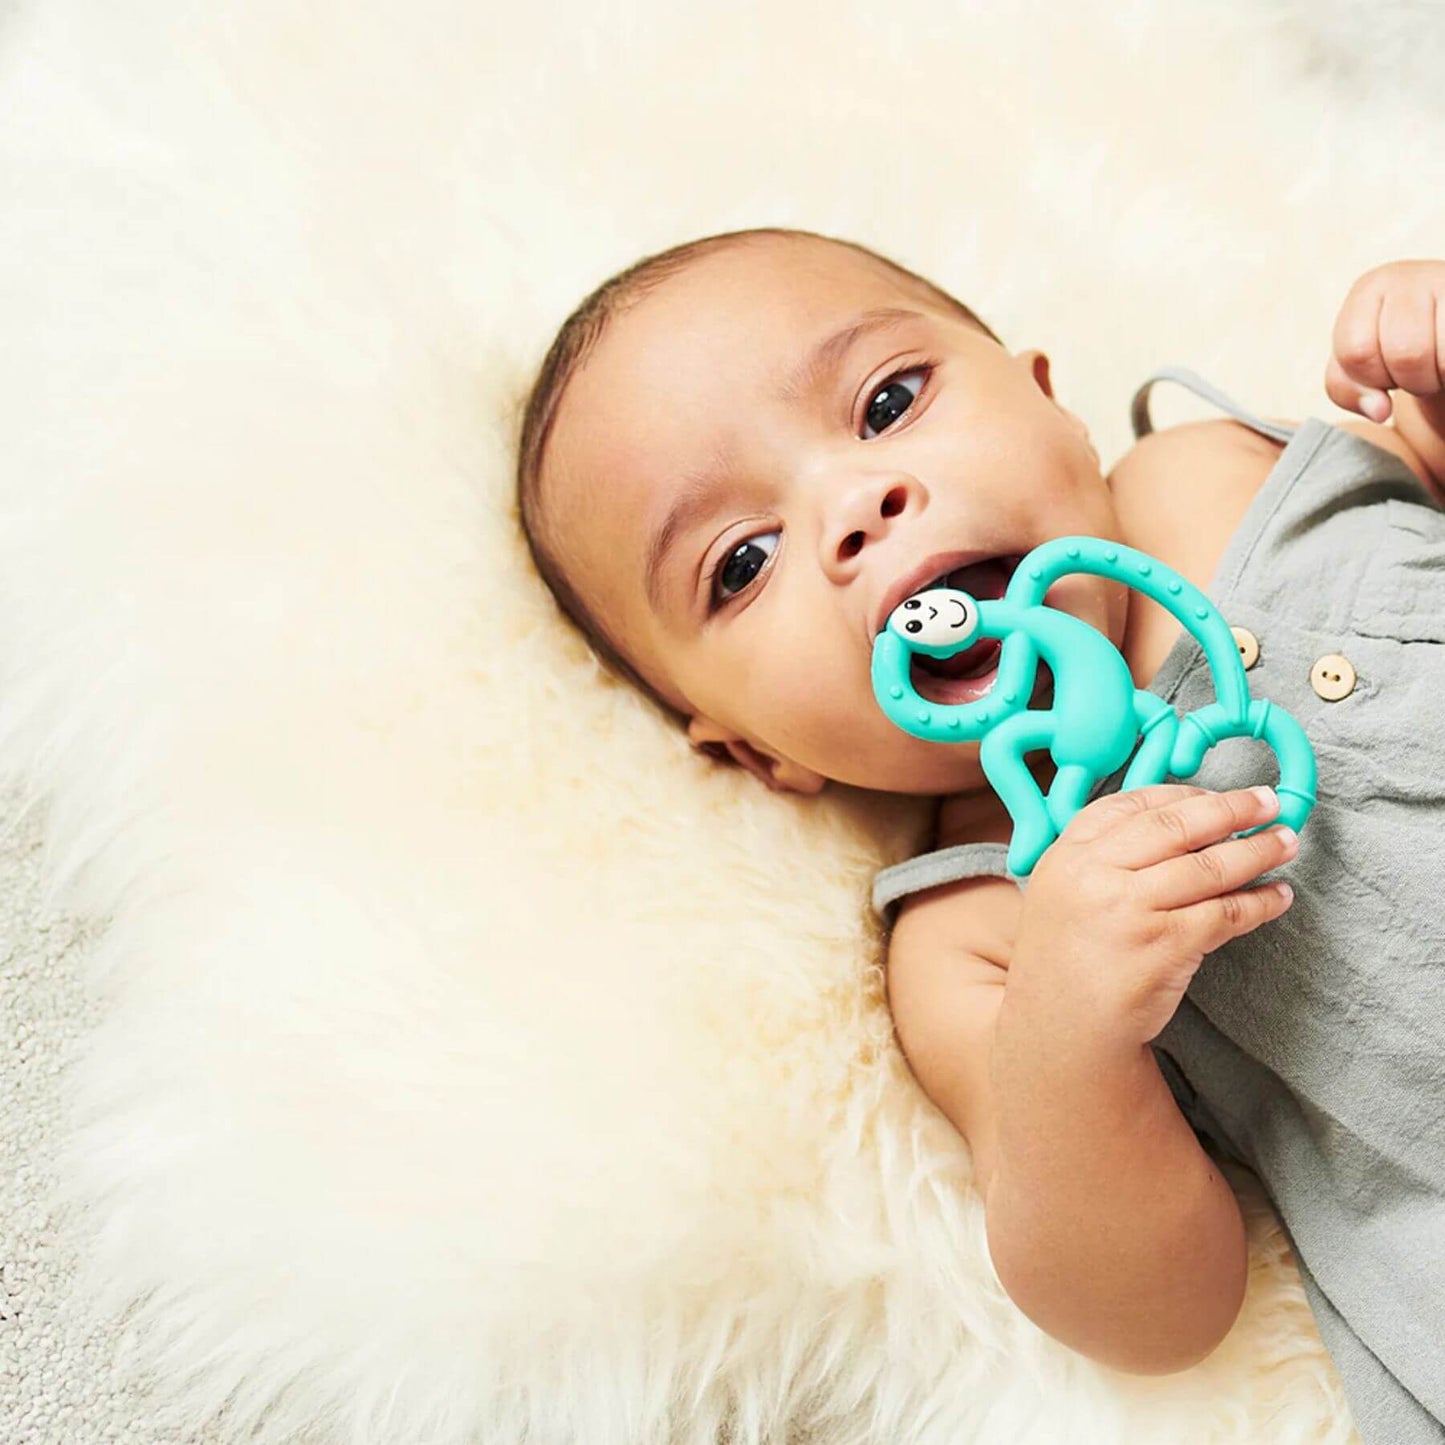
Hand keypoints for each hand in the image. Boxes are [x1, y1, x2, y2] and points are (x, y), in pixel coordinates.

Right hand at [1005, 784, 1297, 1049]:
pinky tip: (1278, 896)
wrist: (1060, 1030)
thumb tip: (1182, 822)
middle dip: (1232, 809)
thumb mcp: (1064, 892)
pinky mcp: (1164, 945)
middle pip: (1177, 825)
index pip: (1134, 804)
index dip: (1186, 794)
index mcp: (1068, 852)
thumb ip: (1104, 856)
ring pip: (1208, 866)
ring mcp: (1129, 909)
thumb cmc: (1067, 961)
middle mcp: (1095, 873)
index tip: (1220, 795)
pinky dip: (1259, 902)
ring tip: (1285, 843)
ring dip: (1257, 851)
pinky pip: (1225, 913)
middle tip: (1270, 802)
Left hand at [1326, 259, 1444, 422]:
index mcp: (1371, 287)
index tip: (1384, 367)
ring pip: (1442, 356)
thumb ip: (1347, 390)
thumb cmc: (1399, 348)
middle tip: (1417, 369)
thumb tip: (1379, 410)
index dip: (1370, 376)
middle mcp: (1412, 275)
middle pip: (1404, 353)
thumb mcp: (1360, 367)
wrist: (1443, 327)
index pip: (1355, 351)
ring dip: (1437, 377)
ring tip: (1437, 363)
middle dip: (1409, 379)